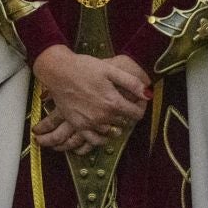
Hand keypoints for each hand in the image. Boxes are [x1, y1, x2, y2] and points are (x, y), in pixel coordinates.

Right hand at [31, 47, 149, 155]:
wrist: (59, 71)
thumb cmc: (85, 67)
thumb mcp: (110, 70)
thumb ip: (131, 83)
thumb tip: (148, 94)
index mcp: (113, 102)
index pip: (136, 114)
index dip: (141, 107)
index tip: (139, 101)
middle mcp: (103, 117)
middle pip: (124, 122)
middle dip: (128, 114)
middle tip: (125, 103)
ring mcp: (90, 123)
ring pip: (111, 132)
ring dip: (116, 124)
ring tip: (114, 113)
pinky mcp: (78, 126)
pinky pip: (94, 141)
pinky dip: (102, 138)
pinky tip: (104, 131)